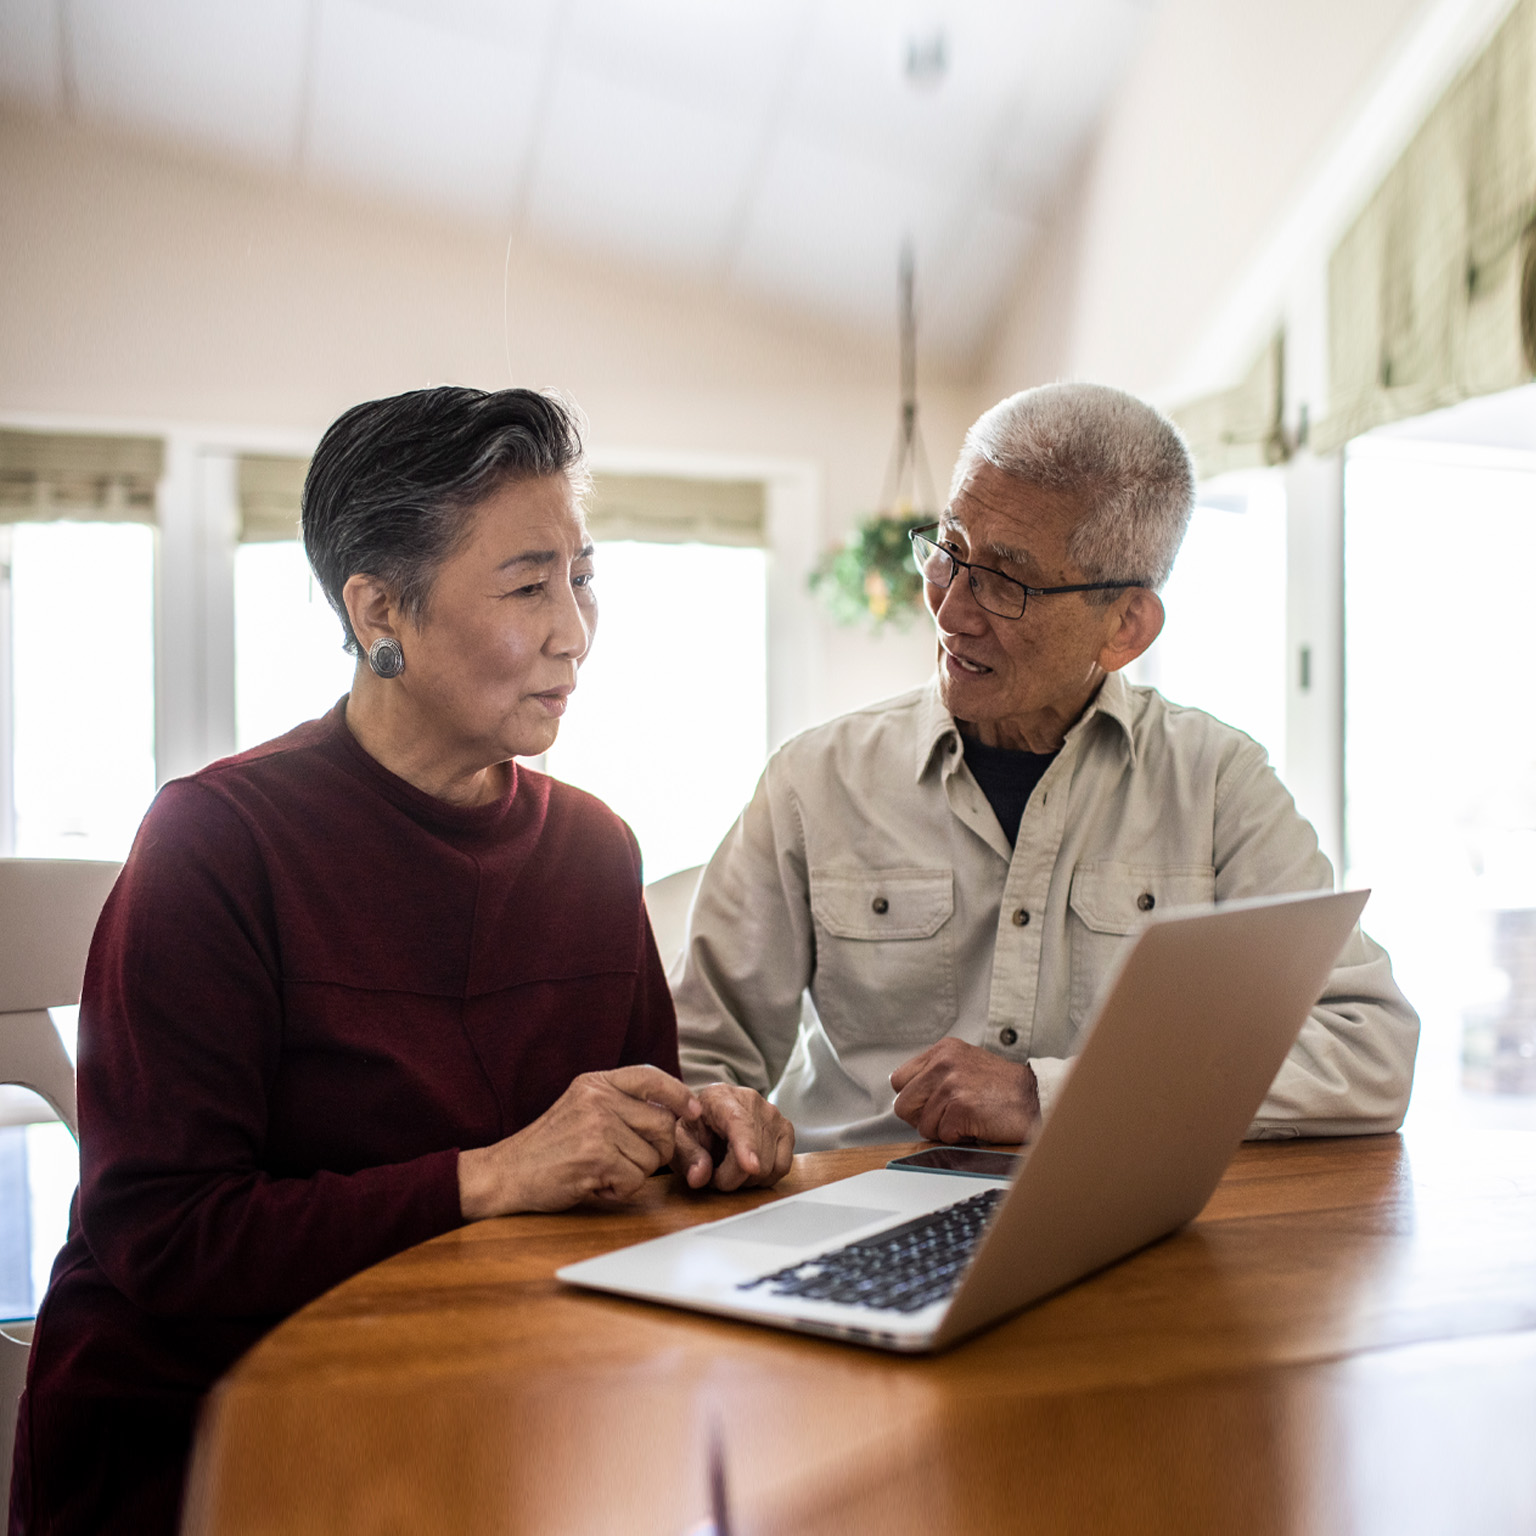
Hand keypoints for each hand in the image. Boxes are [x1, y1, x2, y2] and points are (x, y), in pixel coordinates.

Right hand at [457, 1066, 701, 1218]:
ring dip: (634, 1173)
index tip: (692, 1110)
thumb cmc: (549, 1147)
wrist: (506, 1173)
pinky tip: (596, 1183)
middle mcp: (598, 1098)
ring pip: (652, 1156)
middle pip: (663, 1123)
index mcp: (596, 1083)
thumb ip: (618, 1103)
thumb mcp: (581, 1107)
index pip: (650, 1076)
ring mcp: (598, 1126)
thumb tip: (671, 1109)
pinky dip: (620, 1190)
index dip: (678, 1094)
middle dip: (655, 1150)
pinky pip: (635, 1180)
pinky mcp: (597, 1156)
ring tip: (603, 1170)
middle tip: (626, 1160)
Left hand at [670, 1083, 795, 1191]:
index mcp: (720, 1097)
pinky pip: (782, 1167)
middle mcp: (751, 1100)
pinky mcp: (786, 1129)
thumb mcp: (680, 1140)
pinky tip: (749, 1170)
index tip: (750, 1166)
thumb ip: (687, 1157)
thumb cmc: (696, 1127)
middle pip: (753, 1154)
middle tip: (714, 1174)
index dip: (745, 1146)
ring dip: (747, 1180)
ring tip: (730, 1168)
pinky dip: (765, 1178)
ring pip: (769, 1166)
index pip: (738, 1122)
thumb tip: (700, 1176)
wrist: (712, 1116)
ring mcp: (773, 1114)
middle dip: (730, 1178)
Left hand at [890, 1038, 1039, 1144]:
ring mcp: (951, 1084)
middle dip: (923, 1118)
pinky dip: (959, 1138)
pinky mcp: (961, 1107)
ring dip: (945, 1130)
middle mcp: (943, 1063)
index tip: (932, 1105)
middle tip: (949, 1116)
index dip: (913, 1100)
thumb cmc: (1002, 1088)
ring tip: (968, 1118)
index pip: (898, 1080)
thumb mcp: (964, 1064)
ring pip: (923, 1125)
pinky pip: (943, 1135)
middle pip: (904, 1105)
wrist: (1035, 1098)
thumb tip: (906, 1097)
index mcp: (942, 1050)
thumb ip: (934, 1074)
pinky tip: (976, 1125)